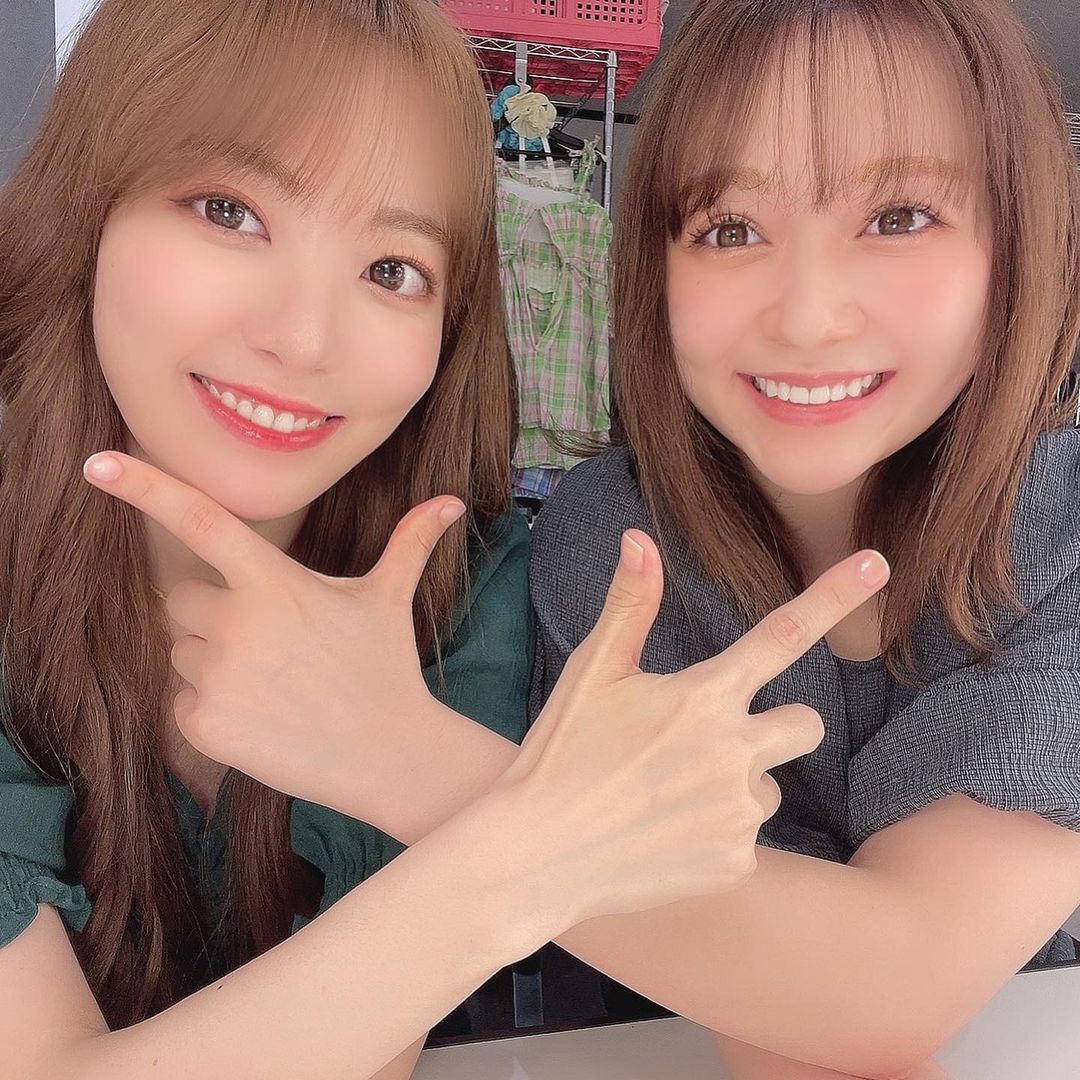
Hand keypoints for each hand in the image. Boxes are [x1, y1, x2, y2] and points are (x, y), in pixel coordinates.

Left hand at [82, 451, 462, 810]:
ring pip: (183, 654)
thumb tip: (453, 502)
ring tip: (275, 685)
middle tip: (274, 646)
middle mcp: (237, 622)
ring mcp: (218, 676)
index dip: (145, 487)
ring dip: (215, 664)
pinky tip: (263, 718)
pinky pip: (183, 703)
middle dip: (217, 617)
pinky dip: (214, 710)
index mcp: (274, 582)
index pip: (200, 520)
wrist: (389, 754)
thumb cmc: (386, 667)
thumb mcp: (389, 599)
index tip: (95, 465)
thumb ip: (410, 542)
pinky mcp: (205, 725)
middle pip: (184, 601)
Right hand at [492, 530, 889, 927]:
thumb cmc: (561, 753)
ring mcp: (739, 813)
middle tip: (711, 738)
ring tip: (670, 792)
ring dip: (737, 782)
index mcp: (704, 697)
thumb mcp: (592, 672)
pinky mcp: (735, 863)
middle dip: (775, 726)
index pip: (783, 634)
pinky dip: (718, 831)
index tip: (878, 563)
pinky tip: (667, 833)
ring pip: (770, 783)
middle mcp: (735, 753)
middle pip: (805, 724)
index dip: (834, 595)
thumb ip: (630, 605)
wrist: (537, 854)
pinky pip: (748, 835)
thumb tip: (639, 537)